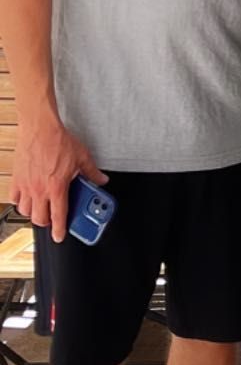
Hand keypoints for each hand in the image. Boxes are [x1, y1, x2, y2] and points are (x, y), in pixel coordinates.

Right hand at [12, 116, 106, 241]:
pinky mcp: (17, 178)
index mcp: (57, 187)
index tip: (60, 237)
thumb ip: (92, 172)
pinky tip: (27, 198)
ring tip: (42, 208)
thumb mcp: (82, 157)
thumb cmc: (58, 141)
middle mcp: (40, 189)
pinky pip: (14, 198)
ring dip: (34, 213)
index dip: (59, 231)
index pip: (58, 217)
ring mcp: (26, 185)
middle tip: (53, 219)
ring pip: (26, 211)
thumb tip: (102, 179)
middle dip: (47, 223)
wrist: (39, 128)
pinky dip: (20, 202)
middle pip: (39, 219)